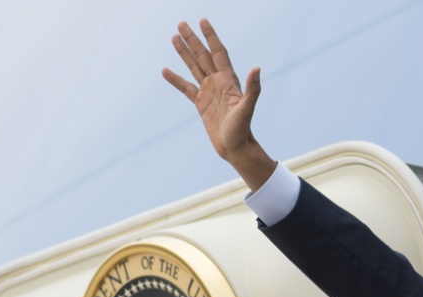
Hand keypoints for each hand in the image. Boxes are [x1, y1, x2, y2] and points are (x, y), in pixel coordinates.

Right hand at [163, 19, 276, 189]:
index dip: (211, 37)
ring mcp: (209, 92)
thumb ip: (253, 89)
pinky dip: (175, 79)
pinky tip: (165, 70)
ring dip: (184, 53)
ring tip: (174, 37)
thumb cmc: (243, 130)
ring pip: (194, 67)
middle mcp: (218, 83)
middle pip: (203, 56)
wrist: (236, 149)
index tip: (203, 21)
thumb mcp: (247, 109)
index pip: (218, 53)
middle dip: (193, 40)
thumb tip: (257, 68)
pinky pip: (185, 88)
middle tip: (181, 23)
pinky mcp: (201, 104)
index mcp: (228, 81)